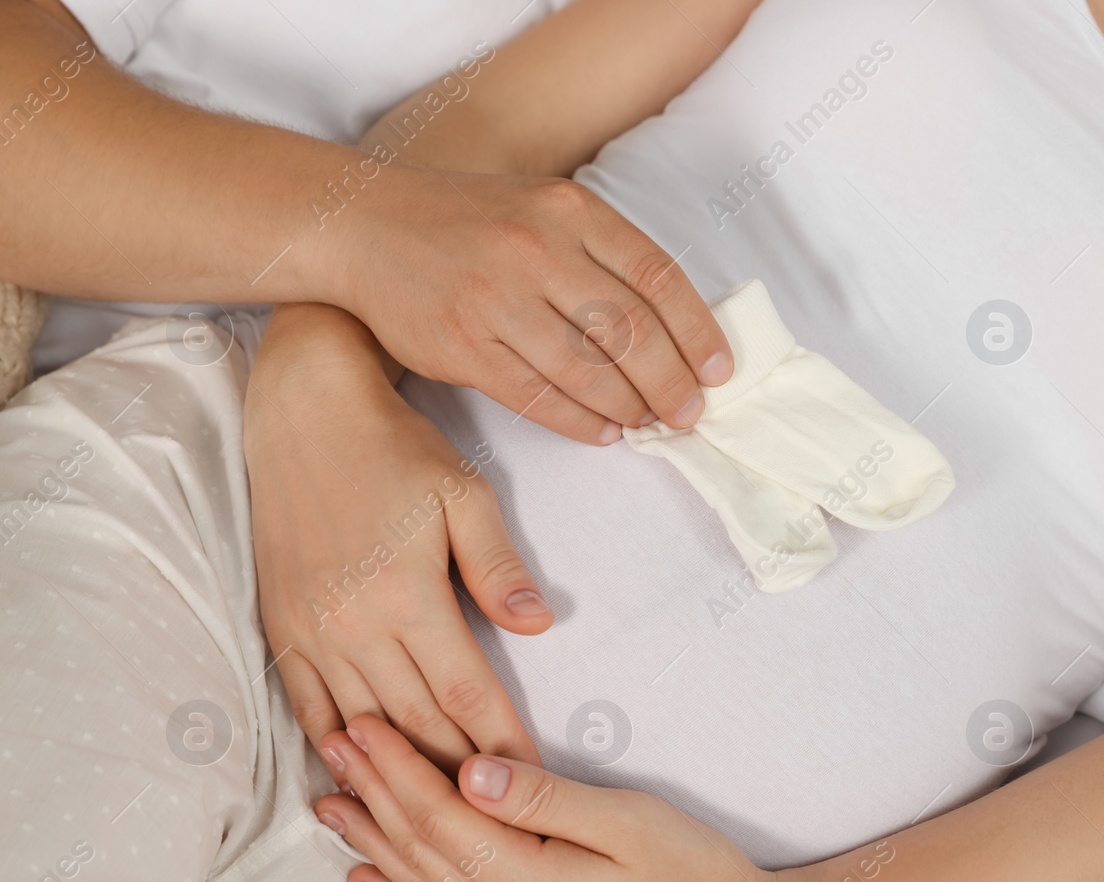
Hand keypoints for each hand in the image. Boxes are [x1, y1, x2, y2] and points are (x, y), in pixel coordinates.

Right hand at [244, 305, 544, 774]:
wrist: (305, 415)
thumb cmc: (398, 451)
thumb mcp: (465, 496)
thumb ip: (498, 566)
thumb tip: (537, 626)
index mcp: (407, 598)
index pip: (467, 696)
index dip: (502, 748)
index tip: (532, 785)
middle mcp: (353, 627)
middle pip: (416, 727)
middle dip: (458, 778)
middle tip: (496, 822)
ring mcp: (311, 632)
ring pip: (362, 727)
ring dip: (399, 775)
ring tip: (435, 818)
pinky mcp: (282, 627)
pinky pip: (307, 706)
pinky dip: (334, 748)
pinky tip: (356, 779)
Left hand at [313, 715, 804, 881]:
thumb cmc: (696, 873)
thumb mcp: (627, 820)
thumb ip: (542, 797)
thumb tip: (470, 771)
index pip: (440, 816)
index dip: (396, 767)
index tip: (360, 722)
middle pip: (420, 849)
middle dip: (372, 792)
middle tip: (329, 742)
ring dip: (373, 840)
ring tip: (328, 804)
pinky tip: (372, 881)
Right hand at [335, 170, 732, 444]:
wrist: (364, 226)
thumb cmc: (470, 222)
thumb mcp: (544, 208)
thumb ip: (603, 253)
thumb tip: (676, 326)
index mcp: (570, 211)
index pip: (658, 278)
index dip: (698, 332)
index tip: (719, 370)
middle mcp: (537, 250)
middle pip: (631, 332)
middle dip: (671, 383)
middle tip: (689, 412)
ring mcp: (497, 300)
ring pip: (589, 372)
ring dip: (629, 408)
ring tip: (648, 424)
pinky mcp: (463, 346)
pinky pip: (538, 397)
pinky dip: (580, 422)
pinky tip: (602, 431)